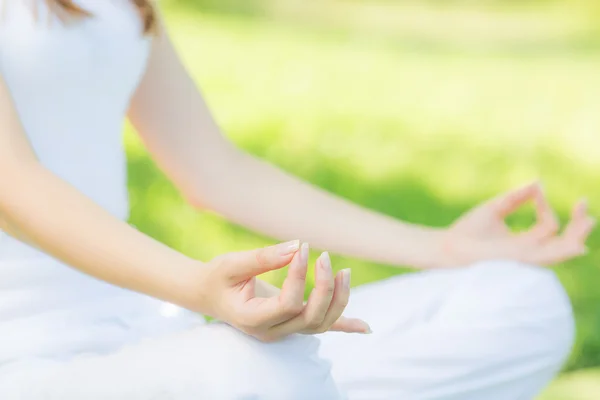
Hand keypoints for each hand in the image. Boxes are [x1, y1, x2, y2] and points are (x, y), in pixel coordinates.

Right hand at [196, 240, 369, 341]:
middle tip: (325, 256)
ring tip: (345, 272)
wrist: (209, 294)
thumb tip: (297, 245)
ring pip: (320, 324)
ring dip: (339, 301)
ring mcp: (282, 331)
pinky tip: (365, 327)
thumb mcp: (233, 263)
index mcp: (252, 319)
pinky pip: (321, 328)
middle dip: (325, 288)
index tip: (302, 248)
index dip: (299, 276)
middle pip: (310, 318)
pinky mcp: (290, 323)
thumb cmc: (218, 277)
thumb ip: (263, 257)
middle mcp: (271, 331)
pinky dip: (344, 326)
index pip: (288, 304)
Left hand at [441, 182, 594, 266]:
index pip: (549, 225)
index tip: (536, 190)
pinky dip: (561, 251)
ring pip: (560, 252)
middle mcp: (528, 252)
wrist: (447, 244)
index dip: (545, 204)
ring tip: (588, 220)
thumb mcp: (495, 208)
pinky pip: (544, 258)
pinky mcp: (516, 260)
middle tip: (584, 204)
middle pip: (563, 242)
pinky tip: (575, 244)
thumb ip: (516, 198)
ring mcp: (524, 259)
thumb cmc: (468, 230)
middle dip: (578, 226)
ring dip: (576, 236)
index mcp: (525, 242)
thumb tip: (538, 183)